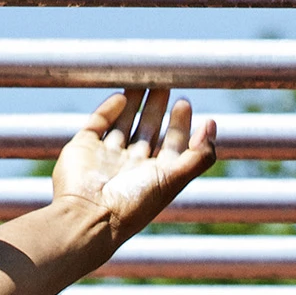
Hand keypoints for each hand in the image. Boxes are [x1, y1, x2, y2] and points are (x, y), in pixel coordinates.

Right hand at [51, 86, 217, 246]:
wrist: (87, 217)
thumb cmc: (133, 203)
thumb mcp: (174, 179)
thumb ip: (199, 155)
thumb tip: (212, 125)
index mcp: (154, 178)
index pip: (172, 145)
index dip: (181, 125)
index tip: (185, 102)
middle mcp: (131, 167)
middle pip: (149, 130)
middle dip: (158, 107)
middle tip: (166, 81)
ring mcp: (106, 157)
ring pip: (124, 123)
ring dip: (135, 102)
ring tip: (144, 77)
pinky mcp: (83, 148)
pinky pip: (98, 123)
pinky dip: (109, 109)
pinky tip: (121, 96)